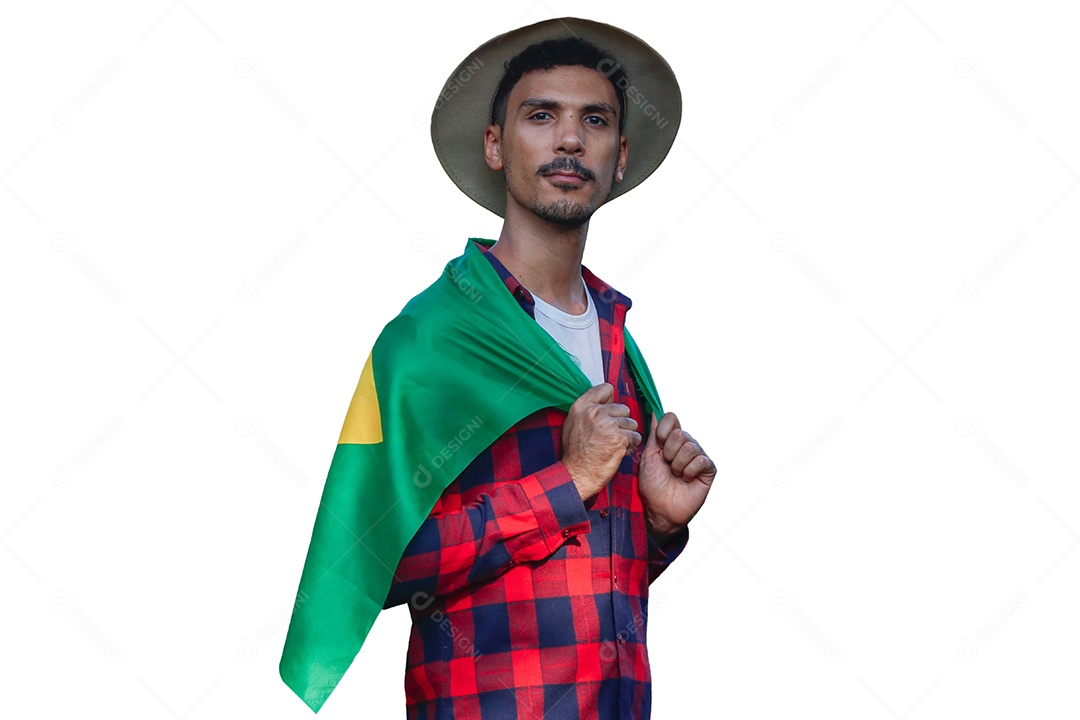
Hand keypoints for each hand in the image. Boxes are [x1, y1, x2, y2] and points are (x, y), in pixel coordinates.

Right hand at [561, 383, 641, 501]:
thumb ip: (587, 409)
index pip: (606, 388)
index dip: (610, 400)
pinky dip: (631, 445)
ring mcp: (608, 424)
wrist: (578, 474)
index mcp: (582, 406)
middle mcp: (595, 412)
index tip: (609, 411)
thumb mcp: (573, 423)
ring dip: (627, 434)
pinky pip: (635, 436)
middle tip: (611, 434)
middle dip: (621, 421)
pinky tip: (620, 450)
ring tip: (614, 444)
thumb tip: (605, 401)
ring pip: (631, 423)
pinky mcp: (619, 438)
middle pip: (623, 408)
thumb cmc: (575, 453)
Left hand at [639, 412, 714, 540]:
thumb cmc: (652, 485)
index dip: (664, 430)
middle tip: (667, 466)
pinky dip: (689, 471)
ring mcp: (698, 456)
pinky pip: (701, 460)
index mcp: (670, 440)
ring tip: (675, 475)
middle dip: (669, 453)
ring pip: (690, 447)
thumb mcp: (648, 456)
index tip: (658, 445)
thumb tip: (655, 412)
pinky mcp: (709, 469)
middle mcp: (686, 445)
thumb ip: (654, 434)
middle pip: (680, 433)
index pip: (671, 418)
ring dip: (678, 464)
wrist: (660, 509)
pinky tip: (686, 479)